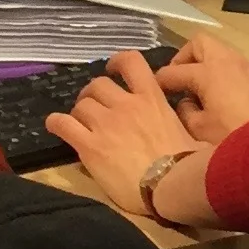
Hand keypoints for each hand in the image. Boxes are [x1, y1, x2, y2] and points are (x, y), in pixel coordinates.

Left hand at [47, 51, 198, 211]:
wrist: (169, 186)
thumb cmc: (188, 163)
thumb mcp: (192, 131)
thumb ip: (184, 119)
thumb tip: (192, 120)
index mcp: (152, 98)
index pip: (131, 63)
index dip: (117, 62)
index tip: (112, 69)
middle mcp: (126, 104)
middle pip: (98, 85)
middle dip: (93, 93)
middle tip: (94, 106)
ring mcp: (105, 123)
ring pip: (81, 104)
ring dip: (78, 112)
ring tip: (80, 122)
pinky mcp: (89, 145)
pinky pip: (63, 124)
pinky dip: (56, 123)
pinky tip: (56, 126)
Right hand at [155, 33, 248, 143]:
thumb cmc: (232, 136)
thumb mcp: (199, 130)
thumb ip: (185, 113)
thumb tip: (185, 103)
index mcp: (207, 71)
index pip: (174, 71)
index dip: (160, 80)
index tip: (152, 89)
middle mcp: (228, 60)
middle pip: (200, 42)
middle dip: (185, 57)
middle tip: (179, 78)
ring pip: (224, 51)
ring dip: (209, 63)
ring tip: (202, 86)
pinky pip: (245, 65)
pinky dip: (234, 72)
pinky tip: (232, 89)